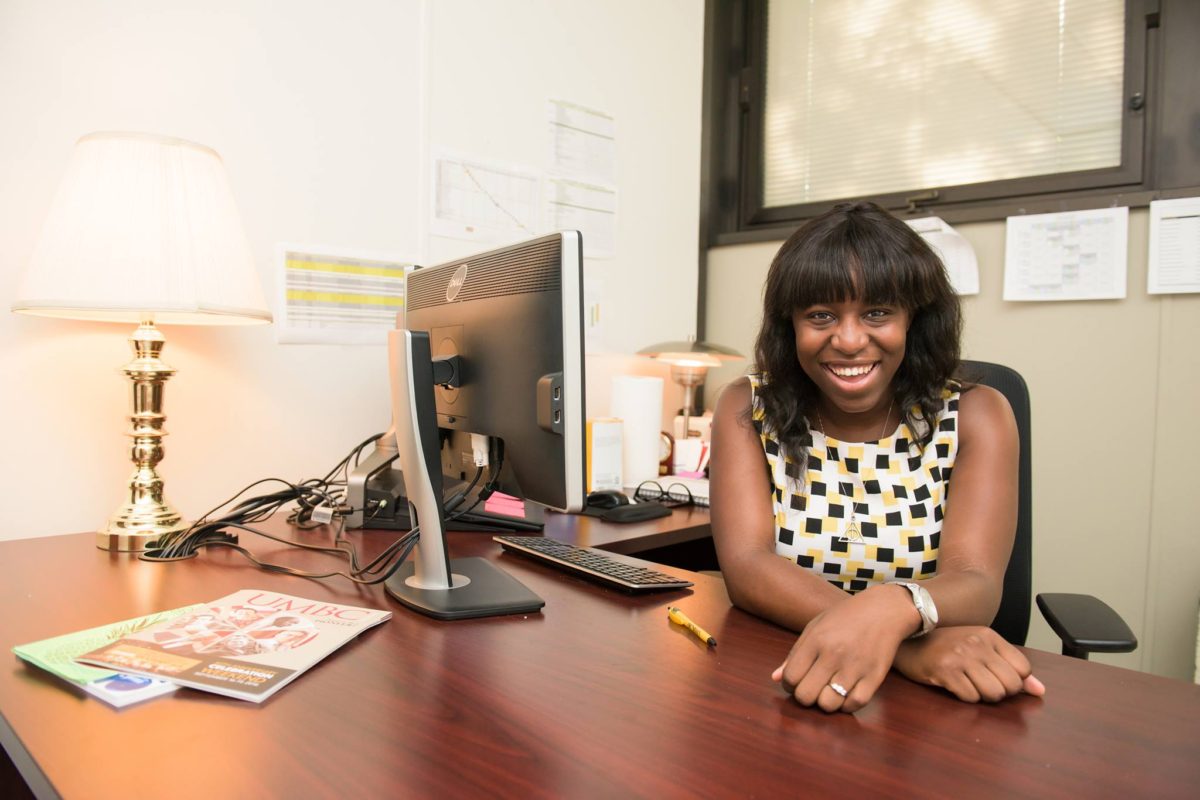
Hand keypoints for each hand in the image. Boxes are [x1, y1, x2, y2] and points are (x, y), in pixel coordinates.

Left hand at [772, 584, 917, 712]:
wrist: (884, 610)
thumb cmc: (845, 618)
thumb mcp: (815, 627)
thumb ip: (794, 654)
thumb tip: (776, 678)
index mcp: (816, 640)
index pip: (790, 677)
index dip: (788, 684)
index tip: (796, 680)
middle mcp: (834, 655)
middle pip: (806, 695)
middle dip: (804, 696)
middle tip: (811, 688)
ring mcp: (855, 667)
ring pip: (828, 704)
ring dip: (825, 702)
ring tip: (828, 691)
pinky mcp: (874, 677)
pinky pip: (854, 705)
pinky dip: (846, 705)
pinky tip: (845, 694)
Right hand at [894, 626, 1045, 702]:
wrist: (907, 641)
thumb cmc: (946, 647)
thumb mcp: (980, 649)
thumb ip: (1011, 667)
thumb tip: (1040, 691)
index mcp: (989, 635)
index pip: (1023, 669)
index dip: (1014, 681)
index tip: (996, 676)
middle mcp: (977, 643)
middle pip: (1011, 685)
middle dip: (1000, 692)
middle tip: (981, 683)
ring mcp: (960, 656)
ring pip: (993, 694)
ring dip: (983, 696)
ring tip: (969, 685)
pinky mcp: (944, 670)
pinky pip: (970, 697)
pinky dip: (965, 697)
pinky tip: (954, 685)